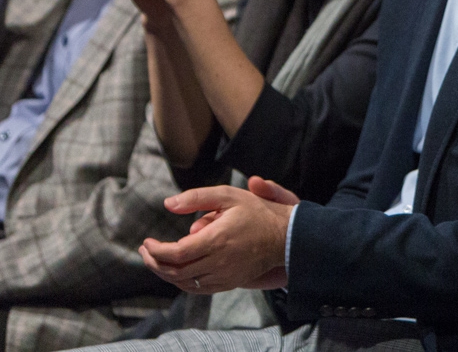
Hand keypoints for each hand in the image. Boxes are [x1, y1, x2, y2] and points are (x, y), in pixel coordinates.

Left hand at [140, 177, 297, 292]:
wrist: (284, 235)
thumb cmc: (256, 212)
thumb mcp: (229, 195)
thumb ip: (197, 197)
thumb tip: (167, 204)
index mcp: (216, 239)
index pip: (176, 253)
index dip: (156, 251)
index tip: (147, 242)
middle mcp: (218, 262)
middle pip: (175, 271)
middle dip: (154, 263)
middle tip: (145, 251)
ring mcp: (224, 275)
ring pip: (184, 283)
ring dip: (165, 274)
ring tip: (156, 260)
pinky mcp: (228, 283)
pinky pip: (198, 289)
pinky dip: (182, 282)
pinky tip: (177, 270)